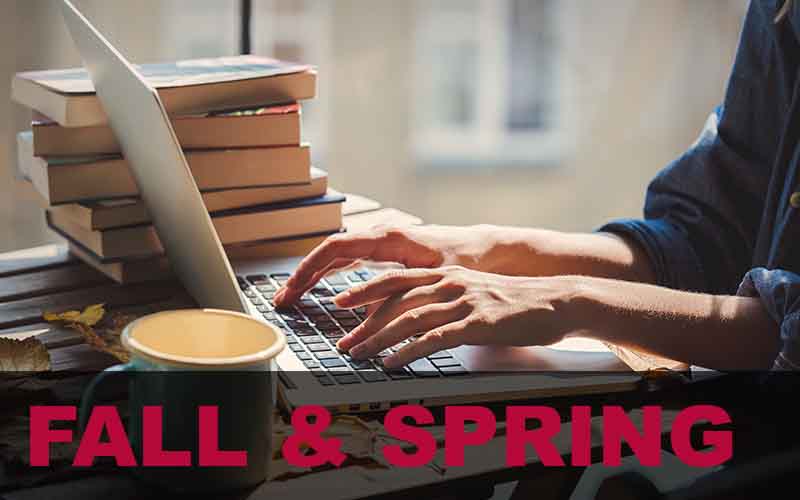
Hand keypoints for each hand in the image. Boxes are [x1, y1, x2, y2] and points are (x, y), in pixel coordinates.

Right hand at [274, 224, 506, 305]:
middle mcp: (378, 237)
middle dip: (302, 276)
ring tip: (292, 299)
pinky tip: (318, 292)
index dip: (309, 269)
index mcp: (387, 238)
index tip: (293, 288)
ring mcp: (379, 244)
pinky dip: (329, 276)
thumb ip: (400, 291)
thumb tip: (365, 311)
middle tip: (282, 301)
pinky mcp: (383, 254)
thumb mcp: (434, 278)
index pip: (334, 248)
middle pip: (327, 253)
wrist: (483, 250)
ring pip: (335, 258)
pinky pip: (347, 262)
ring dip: (312, 277)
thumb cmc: (463, 259)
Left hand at [332, 266, 584, 367]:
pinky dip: (408, 352)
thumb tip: (421, 319)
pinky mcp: (477, 323)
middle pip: (395, 301)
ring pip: (409, 320)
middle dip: (364, 323)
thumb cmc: (516, 301)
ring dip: (379, 340)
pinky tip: (393, 363)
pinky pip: (434, 339)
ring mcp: (463, 302)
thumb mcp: (475, 293)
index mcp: (447, 273)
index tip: (341, 302)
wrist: (557, 301)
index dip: (365, 289)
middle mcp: (450, 283)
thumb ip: (447, 301)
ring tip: (359, 356)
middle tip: (343, 342)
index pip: (396, 279)